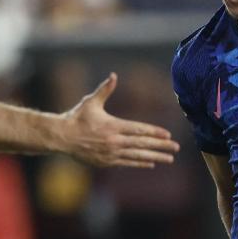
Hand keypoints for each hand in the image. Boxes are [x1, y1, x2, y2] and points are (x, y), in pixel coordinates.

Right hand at [62, 73, 179, 167]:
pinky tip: (151, 163)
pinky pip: (127, 163)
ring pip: (137, 156)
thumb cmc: (76, 117)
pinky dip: (140, 163)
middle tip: (175, 148)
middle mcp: (114, 141)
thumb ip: (105, 90)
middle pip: (142, 144)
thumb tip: (113, 76)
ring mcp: (111, 153)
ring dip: (155, 157)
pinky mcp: (106, 162)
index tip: (168, 134)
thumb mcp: (90, 102)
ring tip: (169, 159)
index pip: (139, 129)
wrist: (62, 137)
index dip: (154, 132)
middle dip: (161, 146)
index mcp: (113, 126)